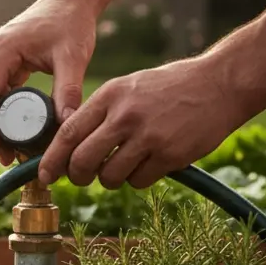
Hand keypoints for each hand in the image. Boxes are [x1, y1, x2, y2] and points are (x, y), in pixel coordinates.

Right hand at [0, 0, 98, 164]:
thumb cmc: (71, 22)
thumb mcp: (72, 57)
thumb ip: (68, 91)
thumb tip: (68, 125)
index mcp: (0, 51)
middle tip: (10, 158)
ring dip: (0, 124)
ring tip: (16, 150)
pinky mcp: (0, 62)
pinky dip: (7, 112)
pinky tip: (20, 131)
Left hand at [36, 58, 243, 187]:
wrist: (221, 83)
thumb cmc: (169, 87)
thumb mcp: (128, 87)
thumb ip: (100, 112)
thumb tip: (67, 146)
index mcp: (110, 96)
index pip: (68, 133)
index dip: (52, 158)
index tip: (44, 175)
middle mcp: (125, 116)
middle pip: (83, 161)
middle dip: (77, 176)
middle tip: (82, 178)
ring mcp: (149, 137)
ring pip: (109, 176)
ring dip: (111, 178)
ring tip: (124, 165)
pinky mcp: (170, 155)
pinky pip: (139, 181)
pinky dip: (138, 179)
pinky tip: (149, 163)